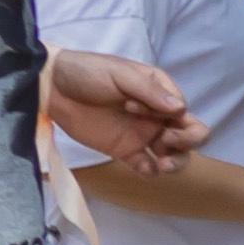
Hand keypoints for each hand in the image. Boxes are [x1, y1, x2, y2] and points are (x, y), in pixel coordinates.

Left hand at [43, 45, 201, 171]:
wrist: (52, 89)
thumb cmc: (88, 73)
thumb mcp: (120, 74)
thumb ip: (150, 92)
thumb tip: (182, 109)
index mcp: (159, 91)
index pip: (182, 110)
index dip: (168, 114)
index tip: (131, 105)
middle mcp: (156, 114)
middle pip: (190, 134)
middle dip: (187, 141)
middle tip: (165, 141)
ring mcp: (142, 134)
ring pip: (174, 154)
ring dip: (176, 161)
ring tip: (162, 165)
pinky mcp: (126, 151)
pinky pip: (147, 166)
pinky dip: (151, 171)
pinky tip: (144, 168)